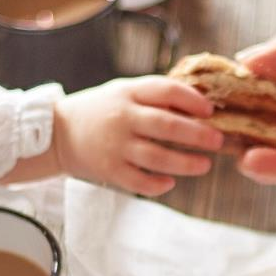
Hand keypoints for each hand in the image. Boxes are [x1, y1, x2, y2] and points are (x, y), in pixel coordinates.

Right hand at [53, 76, 222, 195]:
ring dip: (186, 163)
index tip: (210, 110)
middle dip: (197, 134)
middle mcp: (122, 118)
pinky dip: (158, 184)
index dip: (192, 100)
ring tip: (204, 165)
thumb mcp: (124, 92)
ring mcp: (115, 146)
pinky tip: (171, 182)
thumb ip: (155, 96)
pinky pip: (139, 181)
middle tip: (218, 140)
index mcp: (128, 93)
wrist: (57, 133)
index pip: (166, 91)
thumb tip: (201, 102)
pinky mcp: (109, 171)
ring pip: (157, 157)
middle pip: (166, 126)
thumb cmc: (101, 111)